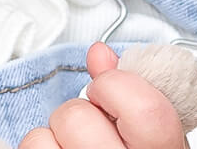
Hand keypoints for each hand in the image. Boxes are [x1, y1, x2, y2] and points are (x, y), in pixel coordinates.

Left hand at [17, 43, 188, 148]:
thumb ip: (132, 96)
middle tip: (95, 133)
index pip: (145, 110)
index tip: (109, 91)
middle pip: (78, 117)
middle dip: (79, 115)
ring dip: (53, 139)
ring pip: (42, 136)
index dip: (116, 86)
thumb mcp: (155, 142)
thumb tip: (100, 55)